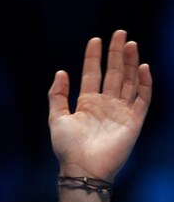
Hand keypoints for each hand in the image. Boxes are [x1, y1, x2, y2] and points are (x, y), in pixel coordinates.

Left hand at [47, 29, 151, 181]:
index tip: (96, 40)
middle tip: (120, 33)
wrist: (82, 167)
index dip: (94, 57)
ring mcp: (121, 111)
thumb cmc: (67, 147)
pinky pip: (143, 99)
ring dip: (131, 62)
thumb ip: (57, 95)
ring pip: (129, 81)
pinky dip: (144, 83)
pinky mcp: (134, 120)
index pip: (93, 74)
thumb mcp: (56, 118)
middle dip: (117, 53)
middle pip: (114, 73)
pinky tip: (142, 67)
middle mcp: (106, 104)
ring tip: (130, 44)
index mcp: (87, 103)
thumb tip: (61, 73)